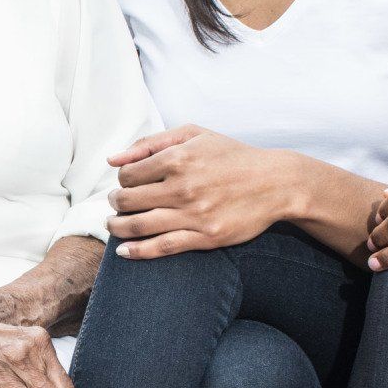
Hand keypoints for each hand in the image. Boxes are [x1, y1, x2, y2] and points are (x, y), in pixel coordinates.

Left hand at [106, 126, 289, 258]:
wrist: (275, 182)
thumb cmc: (232, 156)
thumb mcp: (194, 136)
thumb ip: (150, 144)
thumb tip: (112, 160)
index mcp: (178, 158)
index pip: (128, 175)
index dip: (122, 181)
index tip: (127, 184)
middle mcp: (183, 186)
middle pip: (127, 200)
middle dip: (115, 203)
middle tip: (116, 204)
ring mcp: (194, 214)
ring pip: (139, 225)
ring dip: (118, 227)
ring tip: (114, 225)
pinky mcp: (206, 237)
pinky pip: (162, 247)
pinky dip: (137, 251)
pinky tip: (124, 252)